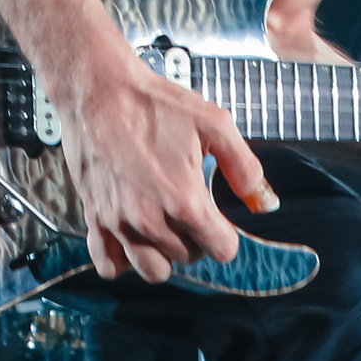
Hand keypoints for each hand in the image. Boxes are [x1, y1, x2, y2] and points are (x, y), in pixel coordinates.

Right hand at [60, 54, 271, 283]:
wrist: (98, 91)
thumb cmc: (154, 104)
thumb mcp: (214, 123)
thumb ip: (244, 167)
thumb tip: (265, 202)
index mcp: (185, 200)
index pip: (222, 250)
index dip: (226, 235)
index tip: (219, 221)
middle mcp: (151, 219)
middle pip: (188, 258)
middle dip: (196, 240)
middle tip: (189, 211)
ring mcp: (119, 222)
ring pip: (152, 270)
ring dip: (164, 255)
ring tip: (164, 228)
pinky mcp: (94, 218)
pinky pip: (109, 265)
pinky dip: (123, 259)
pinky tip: (132, 238)